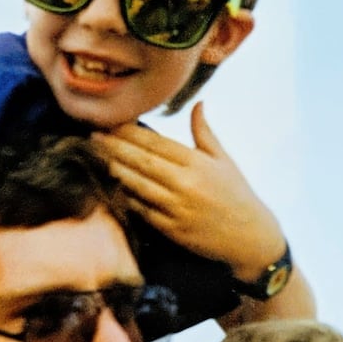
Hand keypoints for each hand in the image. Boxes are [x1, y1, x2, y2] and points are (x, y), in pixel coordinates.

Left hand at [93, 102, 285, 283]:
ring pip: (138, 186)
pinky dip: (125, 198)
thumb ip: (205, 132)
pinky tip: (110, 186)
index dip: (130, 132)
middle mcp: (185, 184)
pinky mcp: (172, 230)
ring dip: (115, 170)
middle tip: (93, 137)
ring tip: (96, 157)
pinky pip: (142, 211)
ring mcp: (177, 209)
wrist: (249, 237)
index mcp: (197, 163)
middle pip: (142, 162)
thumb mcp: (224, 160)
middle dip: (115, 148)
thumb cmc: (237, 194)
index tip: (111, 122)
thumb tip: (198, 103)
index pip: (156, 143)